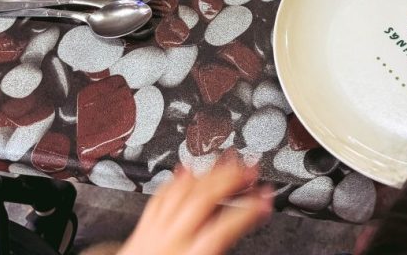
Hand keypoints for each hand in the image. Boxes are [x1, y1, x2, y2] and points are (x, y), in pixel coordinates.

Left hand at [112, 155, 271, 254]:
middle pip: (202, 200)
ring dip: (207, 172)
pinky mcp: (143, 227)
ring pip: (182, 191)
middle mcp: (171, 240)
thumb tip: (239, 230)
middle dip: (229, 179)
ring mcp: (154, 230)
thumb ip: (218, 248)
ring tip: (227, 160)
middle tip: (250, 169)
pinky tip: (187, 169)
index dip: (246, 211)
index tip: (264, 200)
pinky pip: (160, 196)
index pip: (223, 228)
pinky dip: (177, 179)